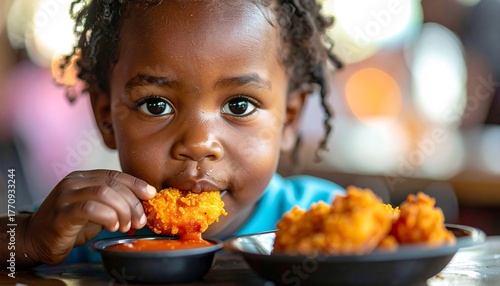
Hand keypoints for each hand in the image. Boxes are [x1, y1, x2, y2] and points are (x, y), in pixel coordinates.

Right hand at [25, 170, 155, 264]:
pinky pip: (90, 208)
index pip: (115, 175)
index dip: (136, 184)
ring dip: (122, 210)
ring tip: (127, 225)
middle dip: (132, 202)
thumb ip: (113, 202)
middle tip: (140, 220)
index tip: (151, 195)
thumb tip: (143, 203)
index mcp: (83, 177)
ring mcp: (65, 196)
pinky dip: (108, 217)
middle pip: (112, 184)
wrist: (35, 239)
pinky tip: (113, 226)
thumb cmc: (70, 225)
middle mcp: (73, 182)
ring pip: (104, 193)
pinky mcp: (61, 213)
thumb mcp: (96, 209)